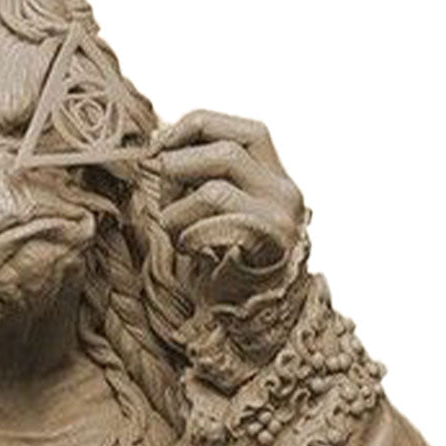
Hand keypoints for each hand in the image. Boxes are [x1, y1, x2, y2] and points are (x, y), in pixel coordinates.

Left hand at [150, 110, 305, 300]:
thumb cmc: (225, 265)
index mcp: (276, 177)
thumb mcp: (211, 210)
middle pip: (228, 151)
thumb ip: (197, 177)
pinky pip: (213, 227)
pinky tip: (189, 250)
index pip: (246, 131)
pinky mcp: (266, 249)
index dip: (200, 126)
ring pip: (214, 190)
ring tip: (175, 232)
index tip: (161, 142)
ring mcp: (280, 220)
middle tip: (161, 190)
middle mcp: (286, 193)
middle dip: (180, 164)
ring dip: (177, 210)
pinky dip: (188, 236)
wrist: (254, 320)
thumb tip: (159, 144)